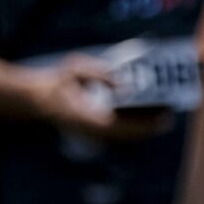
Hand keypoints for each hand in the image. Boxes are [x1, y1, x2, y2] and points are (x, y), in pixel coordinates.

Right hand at [28, 54, 172, 143]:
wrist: (34, 101)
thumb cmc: (53, 83)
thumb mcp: (73, 68)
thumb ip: (98, 72)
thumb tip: (121, 81)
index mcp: (91, 119)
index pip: (126, 127)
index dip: (147, 124)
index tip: (165, 116)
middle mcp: (95, 131)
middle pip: (131, 134)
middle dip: (150, 124)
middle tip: (169, 109)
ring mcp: (93, 133)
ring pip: (126, 135)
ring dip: (143, 125)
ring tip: (161, 109)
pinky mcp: (93, 131)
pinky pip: (119, 132)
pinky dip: (133, 124)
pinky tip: (142, 111)